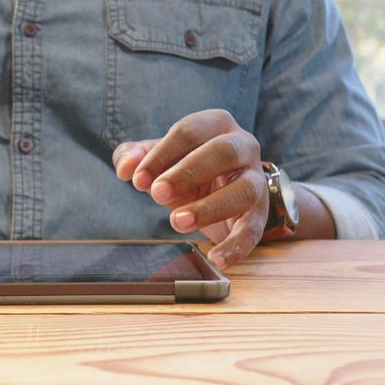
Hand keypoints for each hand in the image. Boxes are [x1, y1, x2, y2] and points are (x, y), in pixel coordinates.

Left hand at [113, 109, 267, 269]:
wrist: (219, 190)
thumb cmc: (185, 167)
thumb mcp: (159, 158)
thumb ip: (135, 157)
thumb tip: (125, 168)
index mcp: (216, 124)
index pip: (190, 131)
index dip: (161, 154)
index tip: (137, 179)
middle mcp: (243, 146)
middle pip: (223, 152)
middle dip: (188, 172)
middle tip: (158, 194)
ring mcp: (256, 180)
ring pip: (243, 190)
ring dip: (209, 207)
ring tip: (177, 222)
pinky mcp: (260, 213)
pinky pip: (254, 230)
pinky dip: (236, 246)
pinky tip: (216, 259)